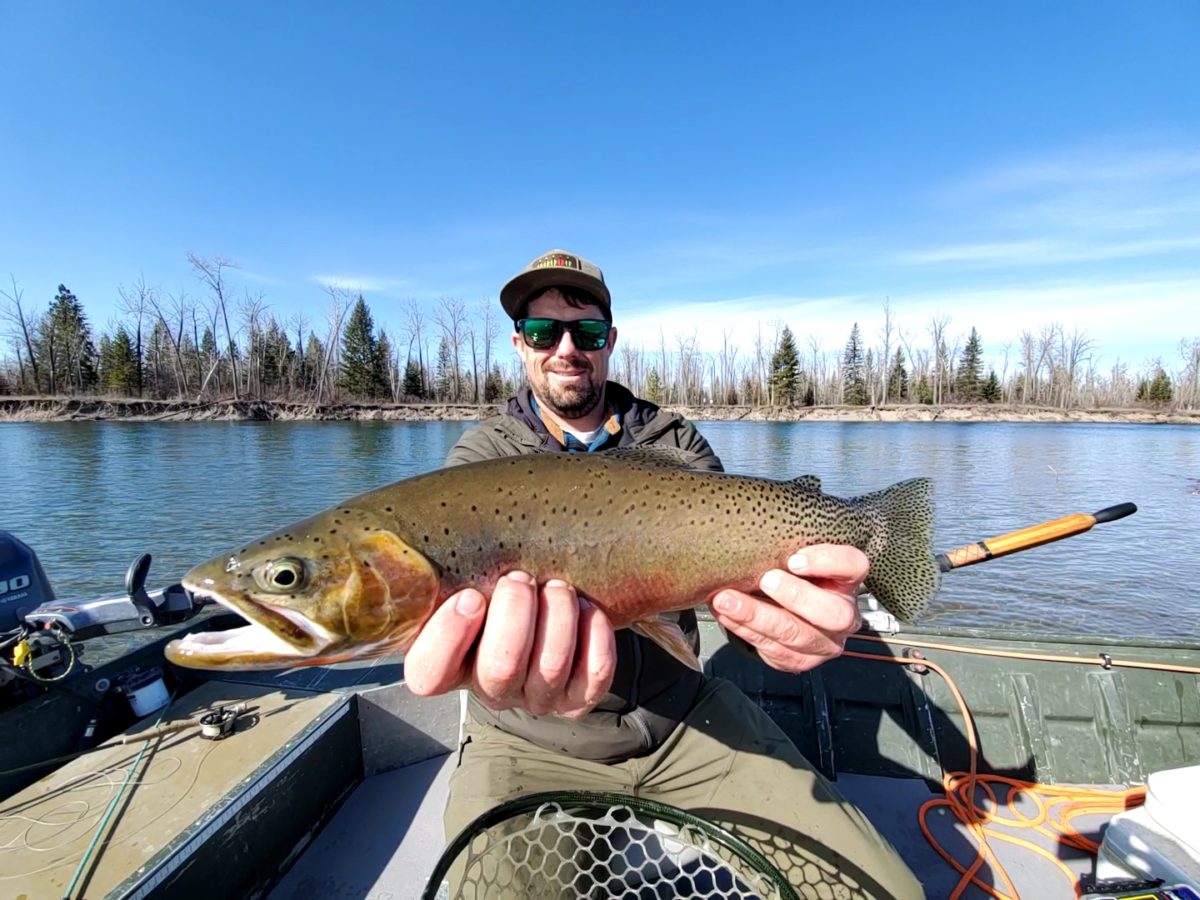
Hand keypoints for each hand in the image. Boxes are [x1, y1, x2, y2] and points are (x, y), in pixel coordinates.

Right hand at [404, 571, 616, 718]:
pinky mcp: (576, 697)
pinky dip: (594, 637)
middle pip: (499, 669)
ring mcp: (534, 697)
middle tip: (520, 578)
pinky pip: (593, 675)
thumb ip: (451, 569)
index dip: (447, 636)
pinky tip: (587, 608)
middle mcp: (489, 688)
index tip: (470, 595)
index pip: (429, 673)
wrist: (547, 605)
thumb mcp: (465, 575)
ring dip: (558, 618)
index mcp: (447, 663)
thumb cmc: (496, 584)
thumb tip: (437, 524)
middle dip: (515, 614)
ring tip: (557, 587)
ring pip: (549, 668)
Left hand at [709, 544, 865, 672]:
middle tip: (765, 580)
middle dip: (795, 596)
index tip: (794, 558)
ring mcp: (824, 642)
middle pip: (832, 612)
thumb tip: (750, 518)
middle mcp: (843, 614)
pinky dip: (743, 628)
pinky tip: (726, 613)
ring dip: (756, 615)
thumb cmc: (790, 575)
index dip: (827, 562)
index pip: (853, 566)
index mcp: (845, 580)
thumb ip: (785, 544)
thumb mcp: (794, 555)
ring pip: (795, 634)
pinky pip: (772, 648)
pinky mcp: (800, 660)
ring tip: (726, 599)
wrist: (783, 610)